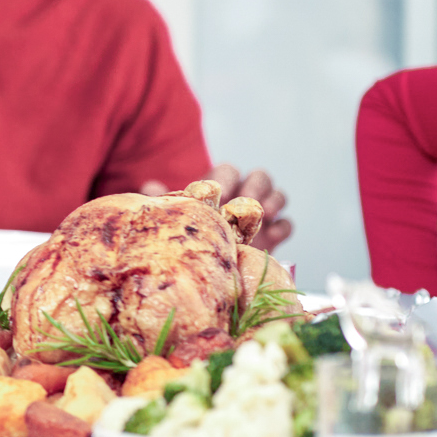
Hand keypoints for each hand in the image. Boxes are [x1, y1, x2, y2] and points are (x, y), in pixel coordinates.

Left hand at [139, 164, 292, 252]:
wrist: (206, 267)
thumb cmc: (188, 234)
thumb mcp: (175, 216)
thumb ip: (164, 199)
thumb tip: (149, 186)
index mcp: (218, 187)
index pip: (228, 169)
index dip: (227, 178)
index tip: (219, 193)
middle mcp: (243, 196)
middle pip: (260, 177)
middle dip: (256, 186)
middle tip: (246, 201)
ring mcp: (261, 215)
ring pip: (279, 195)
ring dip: (274, 201)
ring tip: (264, 214)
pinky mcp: (273, 235)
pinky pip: (287, 224)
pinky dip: (282, 227)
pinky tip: (271, 237)